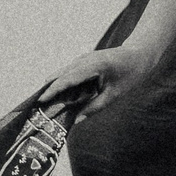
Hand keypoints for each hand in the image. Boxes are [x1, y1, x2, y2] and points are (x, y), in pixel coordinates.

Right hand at [36, 44, 161, 117]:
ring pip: (62, 75)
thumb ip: (94, 108)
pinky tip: (62, 98)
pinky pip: (69, 75)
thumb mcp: (114, 95)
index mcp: (92, 66)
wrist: (139, 54)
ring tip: (45, 106)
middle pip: (60, 76)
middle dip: (48, 92)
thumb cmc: (130, 74)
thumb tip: (75, 121)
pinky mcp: (83, 62)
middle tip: (36, 108)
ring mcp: (82, 60)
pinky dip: (64, 86)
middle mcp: (83, 60)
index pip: (67, 80)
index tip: (40, 102)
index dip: (53, 92)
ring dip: (56, 90)